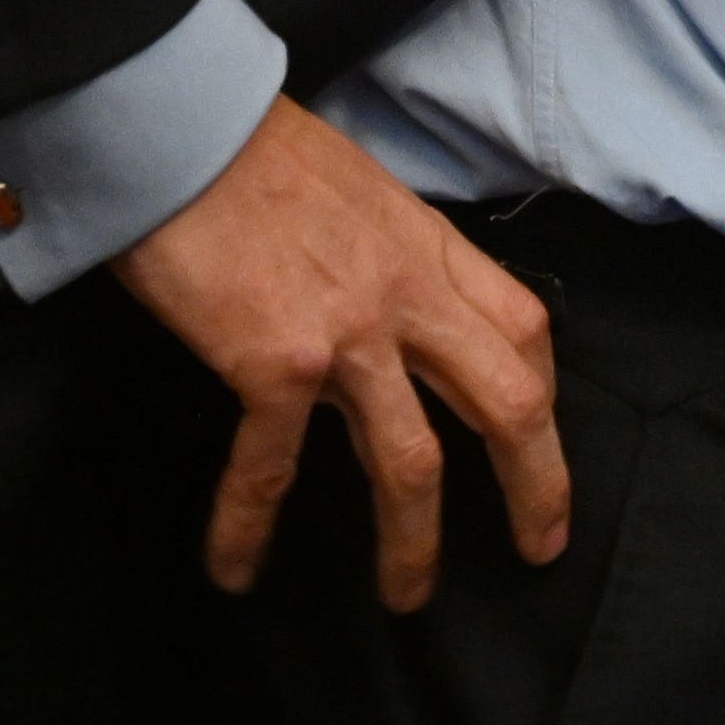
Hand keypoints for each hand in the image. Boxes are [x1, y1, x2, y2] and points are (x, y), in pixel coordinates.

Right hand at [109, 96, 572, 608]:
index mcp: (431, 250)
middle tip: (538, 547)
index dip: (543, 398)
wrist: (181, 130)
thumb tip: (392, 303)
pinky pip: (273, 467)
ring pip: (413, 461)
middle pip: (508, 404)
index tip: (541, 447)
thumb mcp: (361, 192)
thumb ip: (391, 255)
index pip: (525, 331)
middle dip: (536, 485)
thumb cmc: (255, 154)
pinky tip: (235, 567)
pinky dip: (248, 525)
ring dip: (412, 540)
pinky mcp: (275, 362)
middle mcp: (408, 296)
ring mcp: (348, 334)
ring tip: (407, 594)